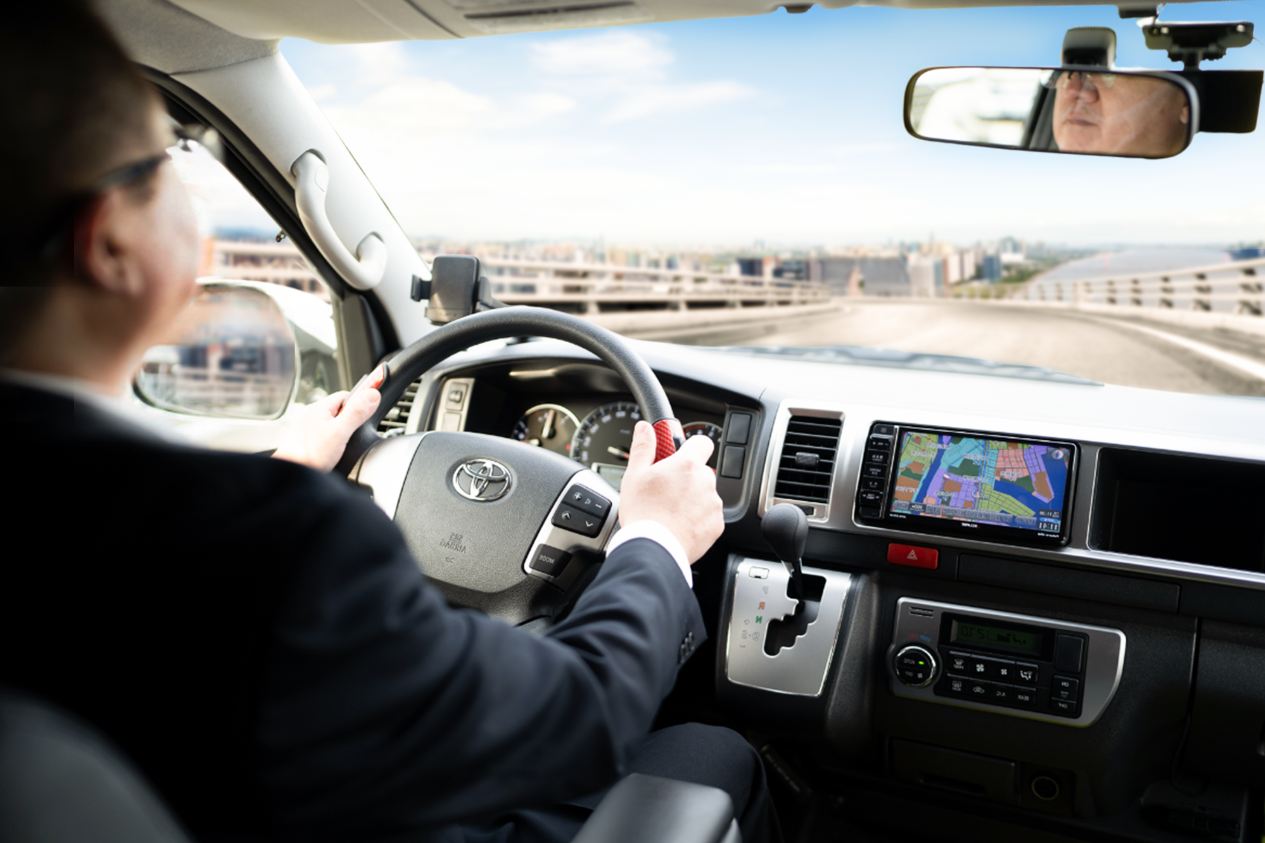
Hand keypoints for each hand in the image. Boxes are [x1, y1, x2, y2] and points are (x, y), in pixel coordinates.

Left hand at [271, 367, 382, 471]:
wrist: (292, 473)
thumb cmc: (310, 455)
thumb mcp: (340, 433)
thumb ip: (356, 413)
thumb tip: (372, 394)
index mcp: (320, 408)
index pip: (347, 396)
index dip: (360, 403)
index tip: (368, 409)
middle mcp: (313, 415)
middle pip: (341, 409)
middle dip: (352, 418)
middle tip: (356, 431)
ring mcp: (310, 427)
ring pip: (334, 421)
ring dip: (343, 429)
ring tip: (346, 441)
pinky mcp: (309, 440)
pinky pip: (328, 432)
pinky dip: (335, 438)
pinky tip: (335, 448)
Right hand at [618, 420, 722, 563]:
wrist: (654, 549)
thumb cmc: (643, 513)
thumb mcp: (634, 475)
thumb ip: (643, 447)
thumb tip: (645, 428)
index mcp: (687, 465)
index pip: (702, 442)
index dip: (691, 446)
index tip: (679, 454)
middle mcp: (705, 481)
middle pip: (700, 471)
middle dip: (687, 477)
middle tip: (666, 489)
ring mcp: (713, 504)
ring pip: (705, 494)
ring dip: (692, 498)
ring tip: (670, 511)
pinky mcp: (716, 525)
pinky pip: (709, 516)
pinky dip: (697, 518)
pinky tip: (679, 524)